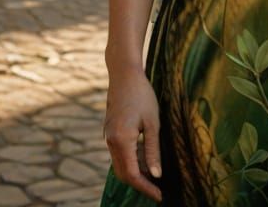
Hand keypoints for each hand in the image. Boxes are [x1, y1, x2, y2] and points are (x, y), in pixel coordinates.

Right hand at [103, 64, 162, 202]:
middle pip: (123, 173)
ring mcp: (108, 136)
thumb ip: (152, 150)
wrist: (124, 74)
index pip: (132, 175)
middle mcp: (111, 141)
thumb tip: (156, 174)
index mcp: (121, 140)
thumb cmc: (142, 95)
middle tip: (157, 190)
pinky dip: (130, 160)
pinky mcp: (109, 131)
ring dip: (135, 172)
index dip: (146, 188)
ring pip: (120, 164)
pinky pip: (118, 153)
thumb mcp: (152, 122)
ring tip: (154, 175)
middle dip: (140, 184)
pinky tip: (144, 158)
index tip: (159, 196)